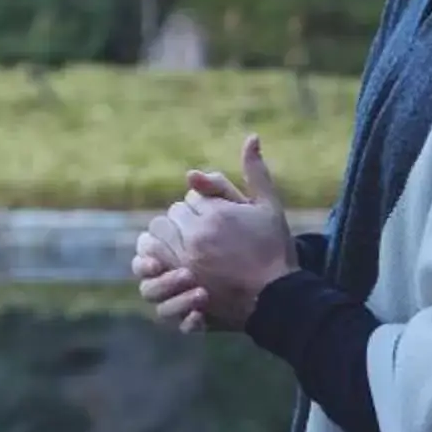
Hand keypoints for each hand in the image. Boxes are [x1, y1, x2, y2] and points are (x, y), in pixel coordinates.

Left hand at [135, 135, 297, 334]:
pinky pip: (155, 260)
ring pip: (159, 236)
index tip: (214, 218)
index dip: (200, 207)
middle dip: (184, 221)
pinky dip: (160, 258)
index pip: (190, 198)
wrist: (276, 296)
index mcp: (216, 214)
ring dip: (169, 238)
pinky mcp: (181, 282)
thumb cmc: (275, 249)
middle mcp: (197, 235)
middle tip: (201, 233)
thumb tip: (251, 136)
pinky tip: (174, 262)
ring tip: (187, 246)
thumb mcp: (269, 206)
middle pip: (172, 215)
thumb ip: (255, 171)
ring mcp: (187, 259)